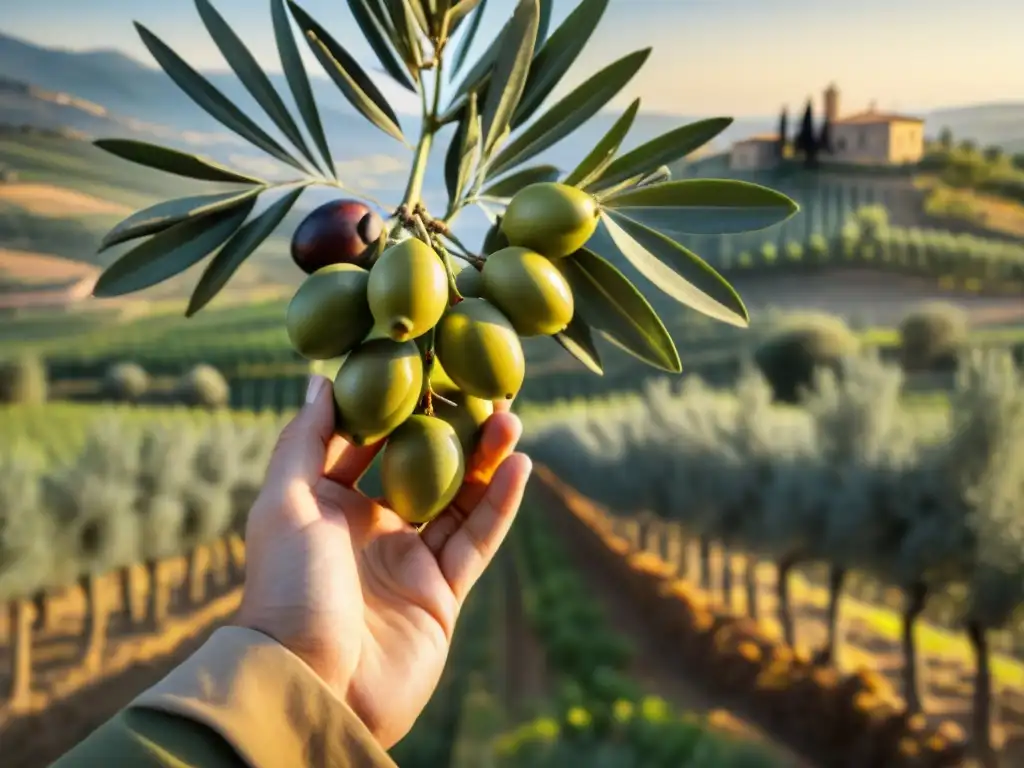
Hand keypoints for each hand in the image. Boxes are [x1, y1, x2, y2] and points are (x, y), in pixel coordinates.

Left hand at [235, 375, 531, 748]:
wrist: (313, 685)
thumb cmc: (286, 589)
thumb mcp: (284, 503)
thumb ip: (304, 440)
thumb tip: (320, 379)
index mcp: (327, 505)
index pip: (366, 445)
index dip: (394, 408)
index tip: (421, 369)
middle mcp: (370, 529)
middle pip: (421, 468)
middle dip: (450, 430)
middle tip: (480, 389)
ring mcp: (408, 562)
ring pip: (458, 500)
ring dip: (485, 460)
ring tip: (510, 417)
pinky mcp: (442, 593)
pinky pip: (476, 540)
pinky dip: (499, 504)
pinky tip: (519, 467)